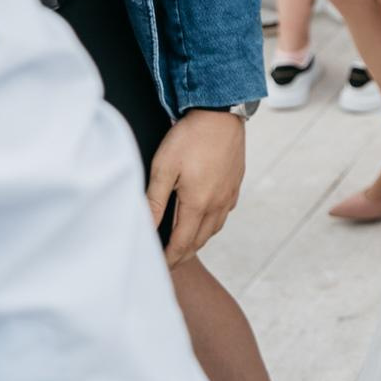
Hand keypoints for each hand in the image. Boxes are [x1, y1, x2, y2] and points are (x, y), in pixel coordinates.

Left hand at [148, 109, 244, 265]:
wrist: (222, 114)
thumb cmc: (190, 138)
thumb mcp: (163, 169)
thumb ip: (154, 203)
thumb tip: (145, 230)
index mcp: (198, 204)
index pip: (181, 244)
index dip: (169, 259)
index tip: (158, 267)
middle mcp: (218, 204)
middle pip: (199, 241)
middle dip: (183, 255)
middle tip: (167, 261)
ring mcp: (229, 194)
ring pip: (214, 229)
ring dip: (197, 241)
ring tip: (183, 244)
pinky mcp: (235, 183)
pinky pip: (224, 213)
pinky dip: (212, 224)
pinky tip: (204, 217)